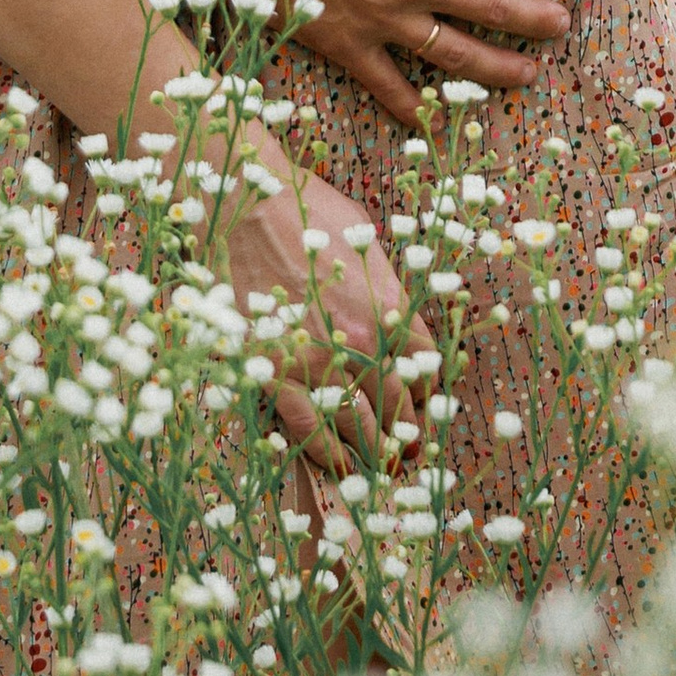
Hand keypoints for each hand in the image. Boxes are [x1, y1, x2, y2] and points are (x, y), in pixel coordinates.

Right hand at [217, 166, 432, 468]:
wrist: (249, 205)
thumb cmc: (307, 210)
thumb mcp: (367, 242)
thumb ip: (386, 287)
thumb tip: (397, 318)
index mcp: (393, 310)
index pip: (426, 368)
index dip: (424, 391)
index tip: (418, 402)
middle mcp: (366, 345)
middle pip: (398, 406)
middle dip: (404, 433)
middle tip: (404, 452)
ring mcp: (321, 363)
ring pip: (360, 427)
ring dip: (375, 453)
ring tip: (380, 469)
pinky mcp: (277, 373)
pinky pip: (309, 429)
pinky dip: (327, 453)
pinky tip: (339, 467)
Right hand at [275, 0, 575, 129]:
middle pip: (495, 7)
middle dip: (537, 19)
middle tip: (562, 26)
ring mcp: (381, 18)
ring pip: (456, 54)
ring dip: (498, 68)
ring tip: (528, 75)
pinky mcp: (344, 43)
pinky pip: (389, 86)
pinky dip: (415, 108)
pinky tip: (436, 121)